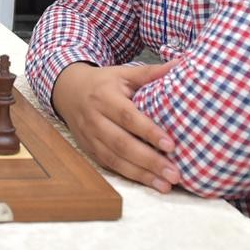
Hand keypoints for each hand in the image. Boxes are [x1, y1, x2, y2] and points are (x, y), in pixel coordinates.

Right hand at [52, 61, 180, 192]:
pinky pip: (110, 166)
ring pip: (115, 160)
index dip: (148, 132)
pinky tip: (149, 182)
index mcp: (104, 97)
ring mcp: (90, 138)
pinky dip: (130, 176)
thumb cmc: (103, 83)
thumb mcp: (123, 73)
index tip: (171, 145)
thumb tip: (181, 64)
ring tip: (165, 185)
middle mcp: (94, 119)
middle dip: (149, 161)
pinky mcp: (89, 150)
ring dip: (141, 174)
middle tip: (174, 173)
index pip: (128, 117)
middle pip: (122, 144)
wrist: (68, 91)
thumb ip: (150, 73)